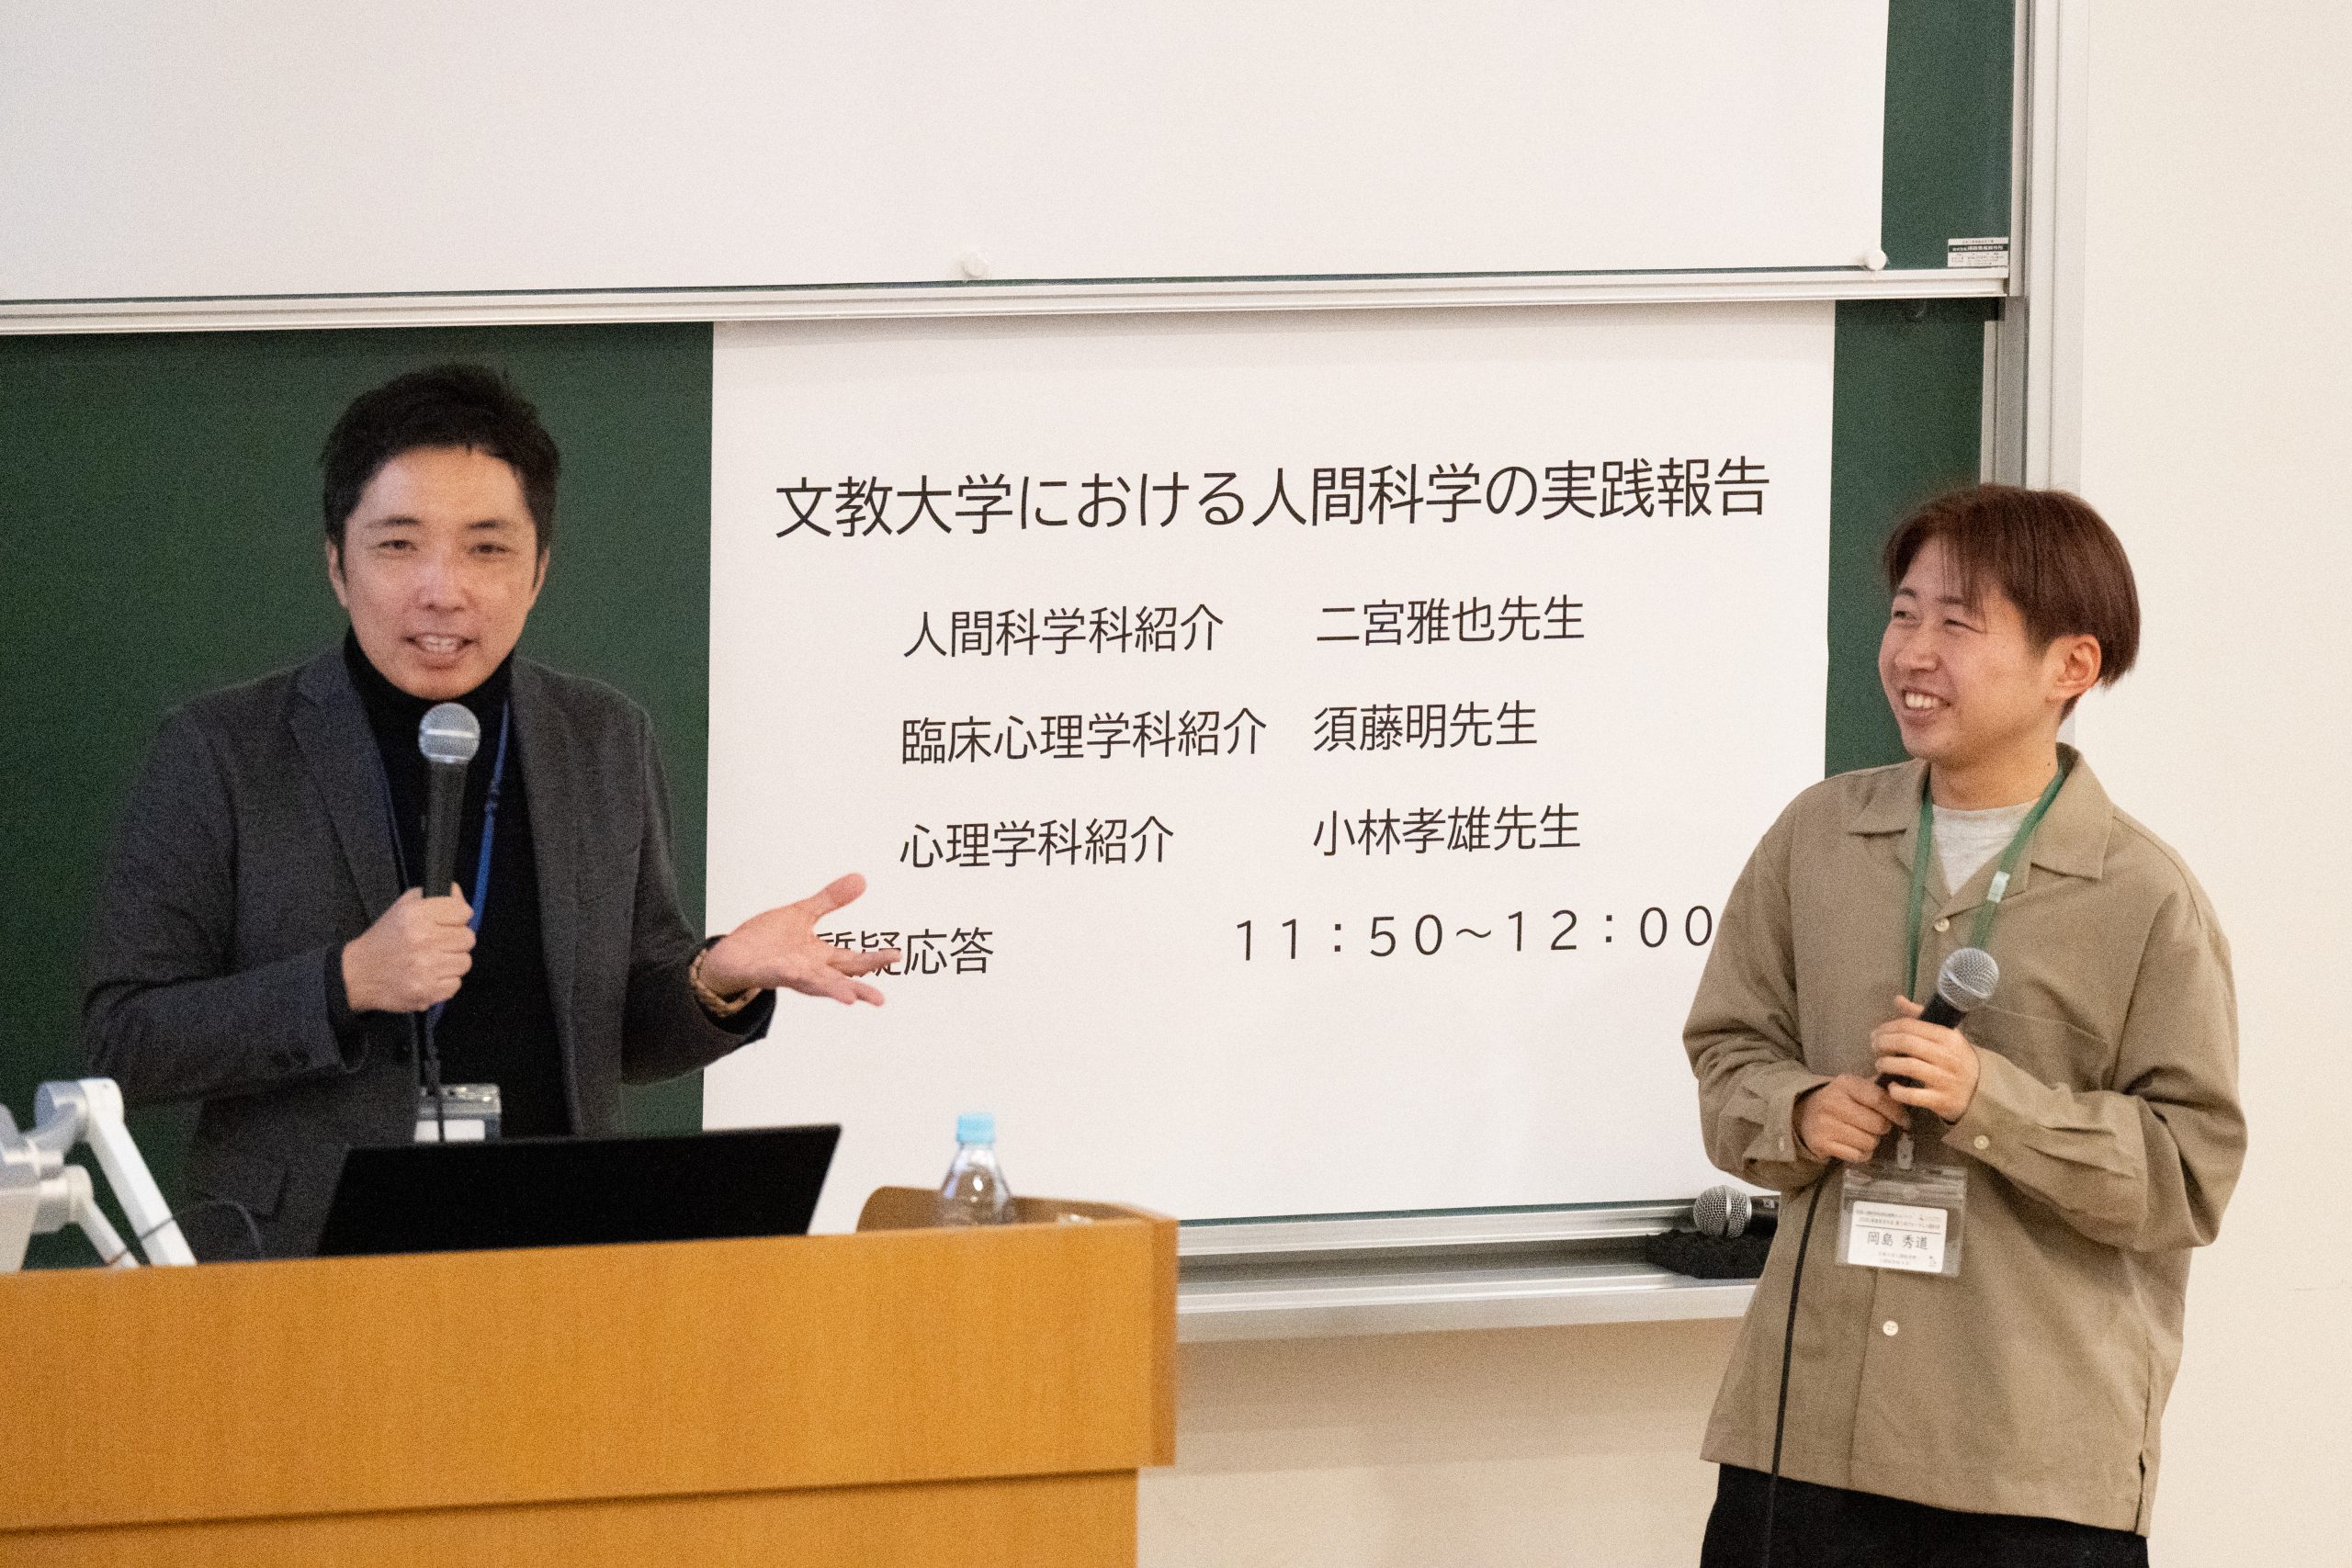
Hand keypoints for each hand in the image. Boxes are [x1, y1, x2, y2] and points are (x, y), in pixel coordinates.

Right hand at [342, 886, 474, 1013]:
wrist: (358, 974)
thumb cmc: (385, 939)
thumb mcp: (403, 907)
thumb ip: (435, 896)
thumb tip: (458, 893)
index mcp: (417, 915)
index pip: (463, 911)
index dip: (457, 917)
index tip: (448, 923)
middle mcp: (423, 940)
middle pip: (468, 938)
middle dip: (455, 940)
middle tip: (438, 944)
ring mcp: (426, 968)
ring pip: (465, 962)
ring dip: (451, 962)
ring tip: (432, 961)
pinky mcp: (427, 992)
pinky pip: (455, 984)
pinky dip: (444, 982)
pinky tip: (428, 976)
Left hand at [700, 872, 898, 1006]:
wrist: (730, 955)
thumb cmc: (766, 940)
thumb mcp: (802, 914)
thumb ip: (831, 900)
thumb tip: (861, 879)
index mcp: (819, 957)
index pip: (852, 961)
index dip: (875, 959)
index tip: (897, 955)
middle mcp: (808, 969)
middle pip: (838, 979)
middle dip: (859, 987)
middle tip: (879, 998)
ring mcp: (788, 972)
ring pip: (814, 984)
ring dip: (831, 991)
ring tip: (850, 999)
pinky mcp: (766, 971)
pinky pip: (780, 973)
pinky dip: (791, 973)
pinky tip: (800, 971)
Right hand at [1796, 1074, 1909, 1163]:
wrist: (1804, 1113)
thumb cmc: (1839, 1100)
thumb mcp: (1854, 1087)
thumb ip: (1878, 1089)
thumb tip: (1904, 1092)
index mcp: (1845, 1084)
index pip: (1878, 1098)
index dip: (1897, 1112)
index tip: (1904, 1121)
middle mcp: (1832, 1102)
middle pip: (1877, 1124)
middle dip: (1883, 1128)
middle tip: (1877, 1126)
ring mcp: (1825, 1124)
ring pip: (1870, 1142)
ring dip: (1872, 1141)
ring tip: (1862, 1134)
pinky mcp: (1821, 1143)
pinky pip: (1858, 1155)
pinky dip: (1862, 1153)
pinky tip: (1854, 1145)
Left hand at [1871, 994, 1982, 1121]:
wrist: (1980, 1089)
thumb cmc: (1955, 1058)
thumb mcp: (1944, 1035)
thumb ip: (1920, 1017)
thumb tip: (1898, 999)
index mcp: (1948, 1037)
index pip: (1911, 1026)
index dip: (1888, 1028)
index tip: (1876, 1033)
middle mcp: (1947, 1056)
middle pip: (1907, 1043)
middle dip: (1884, 1043)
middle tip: (1874, 1046)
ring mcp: (1945, 1079)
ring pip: (1909, 1066)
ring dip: (1887, 1064)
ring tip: (1880, 1064)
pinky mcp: (1941, 1100)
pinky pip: (1913, 1095)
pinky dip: (1897, 1091)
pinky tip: (1891, 1086)